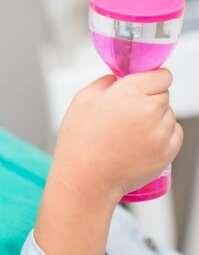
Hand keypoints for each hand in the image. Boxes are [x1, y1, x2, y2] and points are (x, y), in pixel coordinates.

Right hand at [51, 68, 182, 206]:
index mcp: (128, 92)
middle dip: (149, 98)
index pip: (161, 75)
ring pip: (169, 115)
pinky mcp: (167, 153)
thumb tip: (119, 78)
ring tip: (131, 131)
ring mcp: (160, 133)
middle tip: (128, 111)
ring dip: (156, 117)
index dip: (151, 78)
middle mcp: (148, 110)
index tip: (144, 84)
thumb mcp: (83, 99)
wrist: (85, 179)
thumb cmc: (79, 141)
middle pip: (164, 94)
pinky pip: (175, 135)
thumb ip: (105, 82)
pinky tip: (141, 141)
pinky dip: (163, 135)